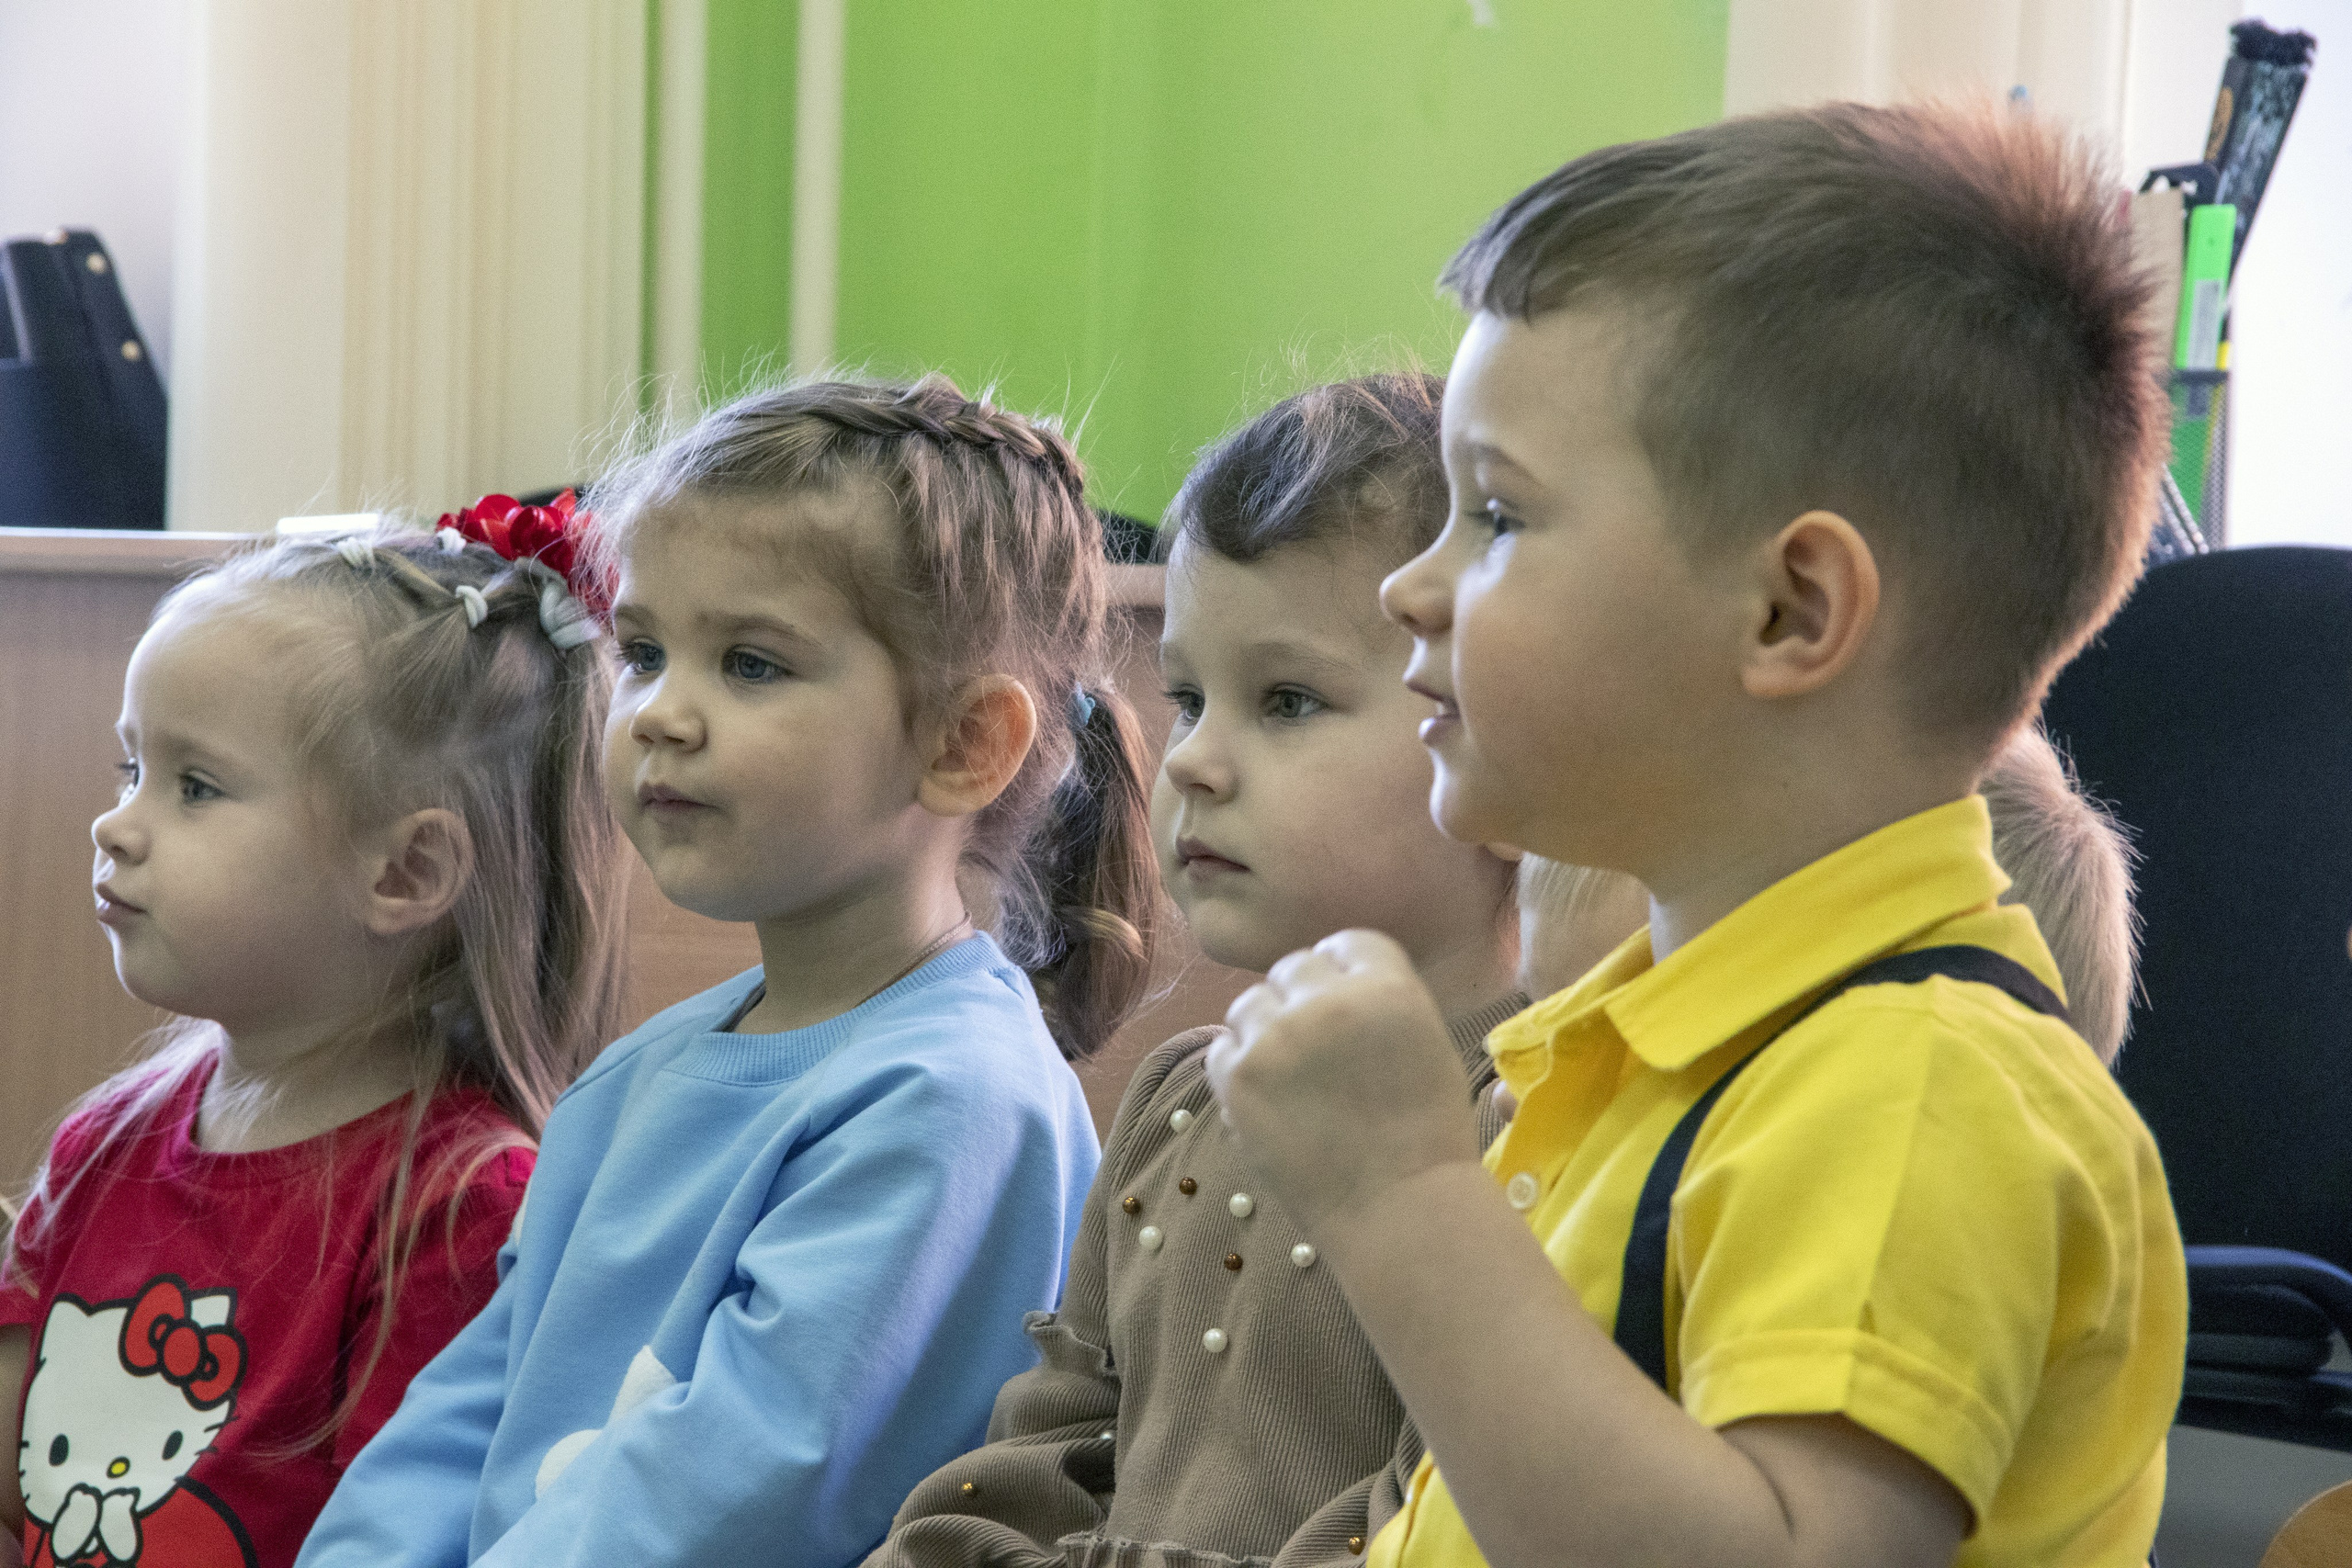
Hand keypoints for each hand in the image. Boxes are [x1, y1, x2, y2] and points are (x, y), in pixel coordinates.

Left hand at [1206, 930, 1483, 1241]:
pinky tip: (1267, 1101)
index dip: (1344, 972)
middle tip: (1316, 1051)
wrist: (1401, 1210)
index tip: (1343, 1005)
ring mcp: (1277, 1036)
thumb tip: (1332, 985)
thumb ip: (1379, 1003)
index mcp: (1388, 986)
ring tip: (1290, 1079)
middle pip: (1294, 967)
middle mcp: (1329, 1000)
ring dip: (1265, 1030)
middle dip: (1301, 1000)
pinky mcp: (1237, 1077)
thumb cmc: (1427, 1137)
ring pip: (1250, 1004)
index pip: (1347, 944)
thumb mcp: (1427, 1044)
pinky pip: (1221, 1050)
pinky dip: (1238, 1070)